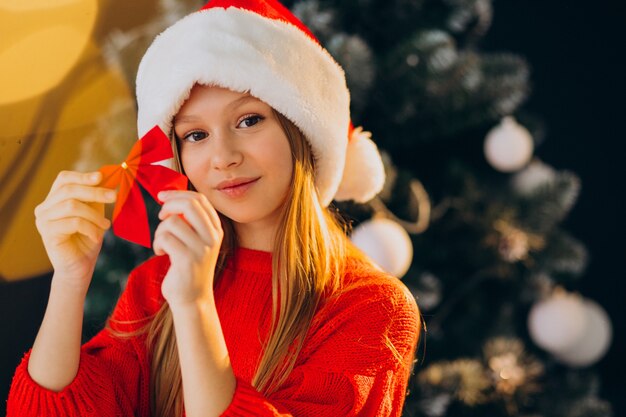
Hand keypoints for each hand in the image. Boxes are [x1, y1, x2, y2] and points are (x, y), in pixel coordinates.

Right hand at [34, 170, 115, 290]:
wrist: (80, 267)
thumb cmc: (87, 239)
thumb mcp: (94, 213)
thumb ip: (95, 197)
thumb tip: (104, 177)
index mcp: (54, 200)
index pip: (64, 179)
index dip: (82, 176)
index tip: (101, 177)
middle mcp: (44, 208)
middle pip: (69, 190)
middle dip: (95, 192)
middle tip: (114, 197)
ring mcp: (43, 221)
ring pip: (72, 206)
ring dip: (94, 215)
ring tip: (105, 225)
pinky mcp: (47, 233)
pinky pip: (73, 222)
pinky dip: (90, 228)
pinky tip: (96, 236)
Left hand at [153, 190, 222, 307]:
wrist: (193, 298)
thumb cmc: (189, 267)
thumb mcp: (196, 241)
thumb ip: (190, 221)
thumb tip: (170, 198)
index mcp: (216, 229)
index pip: (199, 199)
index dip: (178, 193)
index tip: (162, 196)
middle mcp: (212, 237)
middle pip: (189, 204)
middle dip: (169, 205)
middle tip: (161, 216)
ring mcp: (202, 248)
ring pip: (172, 222)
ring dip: (159, 231)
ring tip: (162, 244)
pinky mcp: (187, 259)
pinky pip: (165, 238)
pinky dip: (157, 244)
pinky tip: (161, 253)